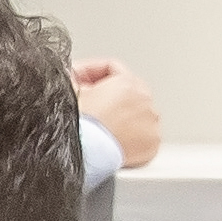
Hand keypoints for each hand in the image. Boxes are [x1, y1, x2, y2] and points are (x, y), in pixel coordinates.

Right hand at [73, 53, 166, 168]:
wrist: (86, 152)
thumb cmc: (80, 125)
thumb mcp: (70, 91)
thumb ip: (75, 78)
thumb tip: (75, 79)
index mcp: (127, 82)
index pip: (111, 67)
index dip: (89, 71)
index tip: (78, 79)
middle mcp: (145, 100)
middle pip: (127, 90)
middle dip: (108, 95)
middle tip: (89, 103)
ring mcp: (151, 123)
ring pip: (136, 114)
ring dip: (121, 116)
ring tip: (101, 125)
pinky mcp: (151, 144)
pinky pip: (142, 136)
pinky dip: (130, 137)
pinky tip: (113, 139)